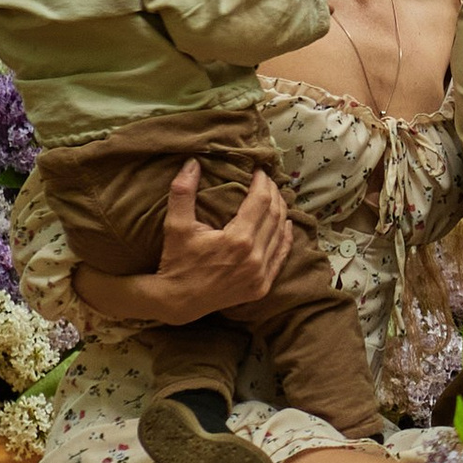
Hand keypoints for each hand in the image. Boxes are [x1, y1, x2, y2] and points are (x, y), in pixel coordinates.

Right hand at [68, 159, 294, 328]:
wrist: (178, 301)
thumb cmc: (176, 261)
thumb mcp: (176, 226)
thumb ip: (182, 192)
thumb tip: (192, 162)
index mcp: (238, 240)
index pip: (260, 202)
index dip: (263, 183)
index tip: (260, 170)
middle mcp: (255, 257)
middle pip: (274, 215)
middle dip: (273, 193)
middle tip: (268, 180)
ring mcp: (260, 274)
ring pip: (280, 234)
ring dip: (281, 212)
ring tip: (276, 196)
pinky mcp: (262, 286)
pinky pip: (281, 257)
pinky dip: (285, 238)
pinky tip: (286, 225)